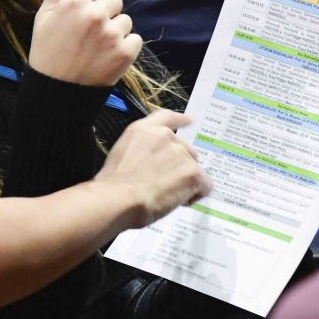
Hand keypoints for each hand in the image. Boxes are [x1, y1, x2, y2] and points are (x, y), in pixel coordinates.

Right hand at [29, 0, 141, 86]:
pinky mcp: (125, 53)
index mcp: (75, 3)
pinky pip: (135, 39)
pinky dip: (124, 48)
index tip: (84, 14)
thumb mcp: (45, 15)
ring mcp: (112, 35)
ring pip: (125, 21)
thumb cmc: (47, 51)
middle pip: (115, 0)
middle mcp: (95, 15)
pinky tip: (106, 57)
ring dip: (115, 31)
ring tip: (96, 48)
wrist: (56, 91)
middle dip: (105, 13)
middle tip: (89, 33)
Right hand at [97, 108, 211, 222]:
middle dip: (180, 166)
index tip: (189, 121)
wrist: (120, 197)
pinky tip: (180, 201)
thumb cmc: (114, 184)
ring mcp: (181, 153)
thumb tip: (152, 164)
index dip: (180, 120)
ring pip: (194, 168)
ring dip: (186, 181)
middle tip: (165, 183)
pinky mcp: (193, 171)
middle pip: (185, 149)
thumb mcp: (121, 154)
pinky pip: (204, 184)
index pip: (167, 117)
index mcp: (144, 130)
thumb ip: (141, 151)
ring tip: (167, 195)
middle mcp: (165, 136)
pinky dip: (196, 194)